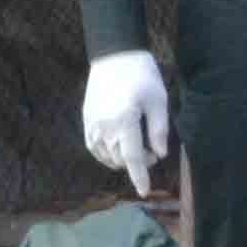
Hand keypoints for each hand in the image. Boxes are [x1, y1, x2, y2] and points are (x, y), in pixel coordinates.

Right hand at [82, 50, 171, 193]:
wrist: (114, 55)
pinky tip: (117, 147)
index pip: (132, 158)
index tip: (144, 192)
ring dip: (122, 158)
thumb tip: (159, 154)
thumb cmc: (141, 75)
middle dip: (138, 162)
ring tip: (136, 145)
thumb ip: (159, 129)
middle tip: (152, 150)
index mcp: (124, 122)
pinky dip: (106, 153)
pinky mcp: (86, 119)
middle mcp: (104, 127)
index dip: (139, 176)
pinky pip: (94, 147)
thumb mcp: (158, 100)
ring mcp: (92, 124)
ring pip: (106, 156)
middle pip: (121, 159)